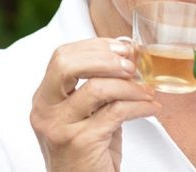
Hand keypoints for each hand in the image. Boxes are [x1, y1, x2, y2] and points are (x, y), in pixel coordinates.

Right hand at [30, 38, 161, 171]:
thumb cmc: (89, 150)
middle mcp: (45, 111)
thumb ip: (100, 84)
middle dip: (106, 58)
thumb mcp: (89, 112)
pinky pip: (116, 112)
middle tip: (132, 65)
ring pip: (97, 88)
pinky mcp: (80, 142)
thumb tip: (128, 52)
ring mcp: (60, 127)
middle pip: (67, 65)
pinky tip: (151, 108)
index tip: (123, 47)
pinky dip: (140, 106)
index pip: (62, 56)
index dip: (95, 46)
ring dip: (130, 86)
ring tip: (148, 91)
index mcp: (45, 98)